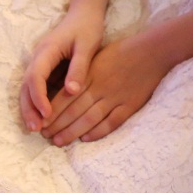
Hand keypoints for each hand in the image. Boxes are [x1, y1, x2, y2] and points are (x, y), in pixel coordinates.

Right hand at [18, 10, 103, 130]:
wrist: (85, 12)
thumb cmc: (87, 27)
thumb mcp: (87, 45)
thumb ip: (79, 68)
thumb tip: (72, 92)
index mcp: (47, 51)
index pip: (36, 76)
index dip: (39, 97)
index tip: (47, 114)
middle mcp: (38, 57)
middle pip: (26, 85)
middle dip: (28, 108)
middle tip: (35, 129)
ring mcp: (40, 62)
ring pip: (28, 88)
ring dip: (30, 108)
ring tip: (36, 128)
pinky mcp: (46, 67)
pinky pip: (37, 87)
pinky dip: (37, 102)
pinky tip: (43, 118)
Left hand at [39, 31, 172, 145]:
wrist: (152, 51)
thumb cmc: (123, 51)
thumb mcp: (96, 56)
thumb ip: (81, 72)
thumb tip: (63, 89)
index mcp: (90, 74)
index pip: (65, 96)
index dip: (51, 111)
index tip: (40, 121)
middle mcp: (100, 87)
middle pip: (74, 111)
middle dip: (57, 125)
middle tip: (44, 136)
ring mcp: (115, 97)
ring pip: (89, 119)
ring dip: (72, 132)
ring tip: (59, 141)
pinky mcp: (129, 105)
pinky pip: (111, 122)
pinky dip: (98, 132)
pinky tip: (86, 138)